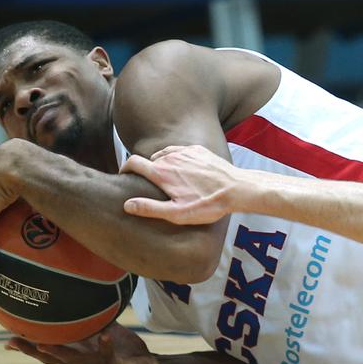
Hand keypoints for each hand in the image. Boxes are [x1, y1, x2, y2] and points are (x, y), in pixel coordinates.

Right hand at [5, 322, 170, 363]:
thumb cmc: (125, 353)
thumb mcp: (106, 334)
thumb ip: (94, 322)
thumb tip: (86, 300)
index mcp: (78, 357)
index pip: (48, 351)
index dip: (29, 347)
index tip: (8, 340)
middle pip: (52, 359)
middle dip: (32, 350)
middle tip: (13, 342)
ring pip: (74, 362)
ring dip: (60, 353)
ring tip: (44, 345)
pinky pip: (108, 355)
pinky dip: (106, 345)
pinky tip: (105, 335)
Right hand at [121, 145, 240, 224]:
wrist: (237, 188)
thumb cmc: (208, 204)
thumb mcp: (177, 213)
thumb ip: (150, 208)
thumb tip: (127, 205)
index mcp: (161, 172)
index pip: (133, 162)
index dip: (125, 168)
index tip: (125, 176)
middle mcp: (170, 157)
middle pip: (149, 159)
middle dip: (146, 169)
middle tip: (150, 183)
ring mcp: (185, 151)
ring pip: (165, 154)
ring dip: (162, 163)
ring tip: (167, 178)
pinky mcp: (198, 150)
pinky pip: (181, 151)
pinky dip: (177, 158)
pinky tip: (185, 170)